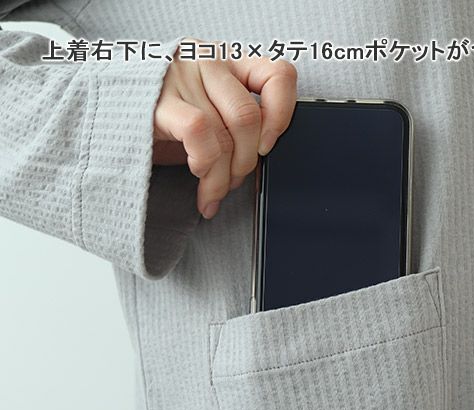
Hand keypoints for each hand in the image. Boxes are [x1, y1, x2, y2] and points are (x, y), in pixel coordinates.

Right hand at [152, 38, 296, 217]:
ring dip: (224, 176)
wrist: (101, 110)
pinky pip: (199, 133)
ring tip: (213, 192)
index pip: (277, 75)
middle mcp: (207, 62)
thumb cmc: (161, 116)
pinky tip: (198, 179)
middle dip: (246, 162)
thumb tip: (261, 159)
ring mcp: (181, 77)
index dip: (282, 116)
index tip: (269, 146)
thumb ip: (233, 122)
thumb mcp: (207, 111)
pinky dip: (205, 166)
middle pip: (249, 117)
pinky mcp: (157, 100)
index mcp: (228, 61)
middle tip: (233, 182)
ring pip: (225, 133)